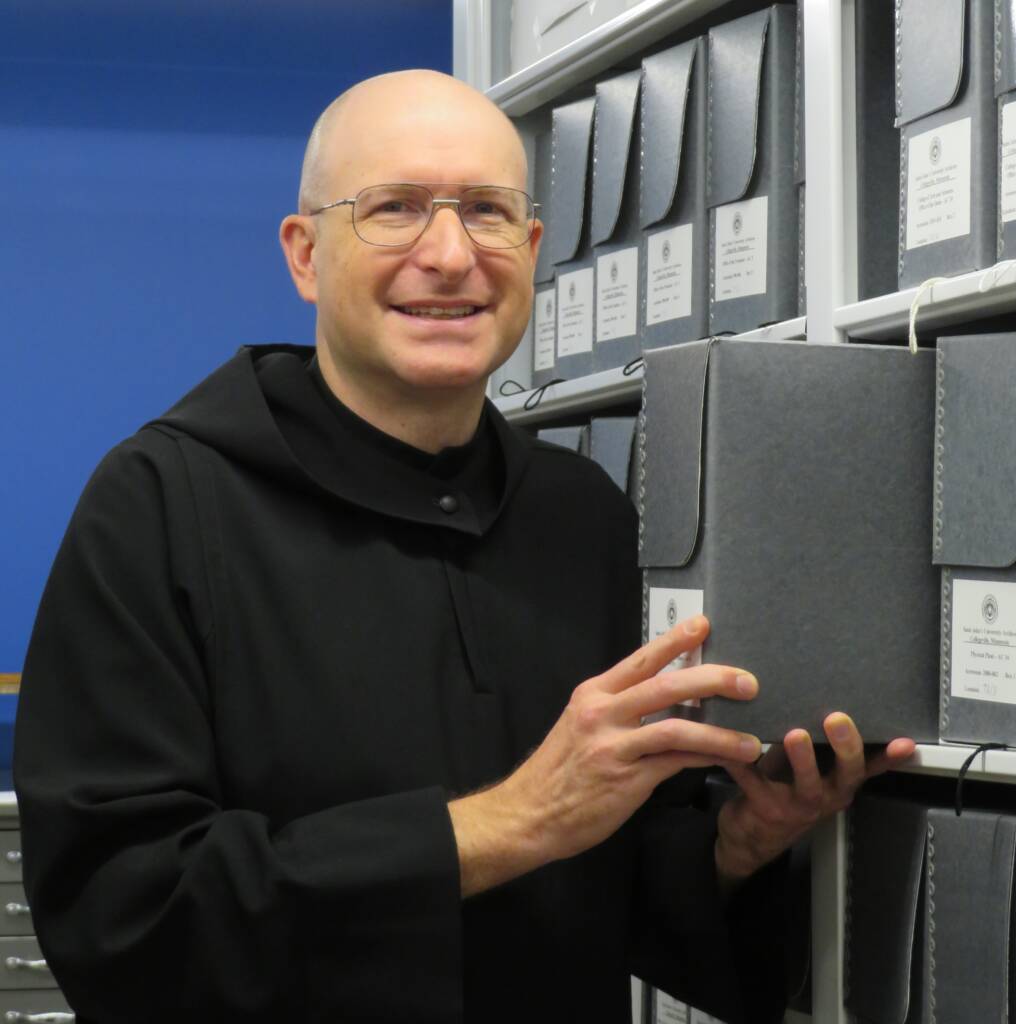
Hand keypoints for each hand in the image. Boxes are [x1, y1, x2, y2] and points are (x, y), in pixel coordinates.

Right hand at [449, 615, 763, 895]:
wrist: (528, 815)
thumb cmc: (558, 770)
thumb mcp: (580, 724)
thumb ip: (616, 708)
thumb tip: (664, 696)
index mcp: (592, 693)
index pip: (641, 659)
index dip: (675, 640)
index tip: (704, 624)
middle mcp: (602, 713)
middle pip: (666, 686)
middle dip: (712, 679)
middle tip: (748, 682)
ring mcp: (614, 746)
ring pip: (677, 727)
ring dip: (720, 733)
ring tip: (751, 741)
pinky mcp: (626, 780)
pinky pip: (675, 763)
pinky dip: (704, 760)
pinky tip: (726, 762)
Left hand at [714, 712, 915, 884]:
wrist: (752, 836)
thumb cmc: (784, 788)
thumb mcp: (810, 766)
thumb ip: (821, 744)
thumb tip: (823, 692)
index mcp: (839, 782)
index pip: (869, 768)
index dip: (888, 758)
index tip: (905, 743)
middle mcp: (825, 796)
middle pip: (845, 774)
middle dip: (845, 746)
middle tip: (838, 719)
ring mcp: (797, 806)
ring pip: (806, 784)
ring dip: (803, 759)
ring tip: (796, 735)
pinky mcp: (766, 809)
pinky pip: (752, 783)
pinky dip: (741, 764)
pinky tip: (731, 748)